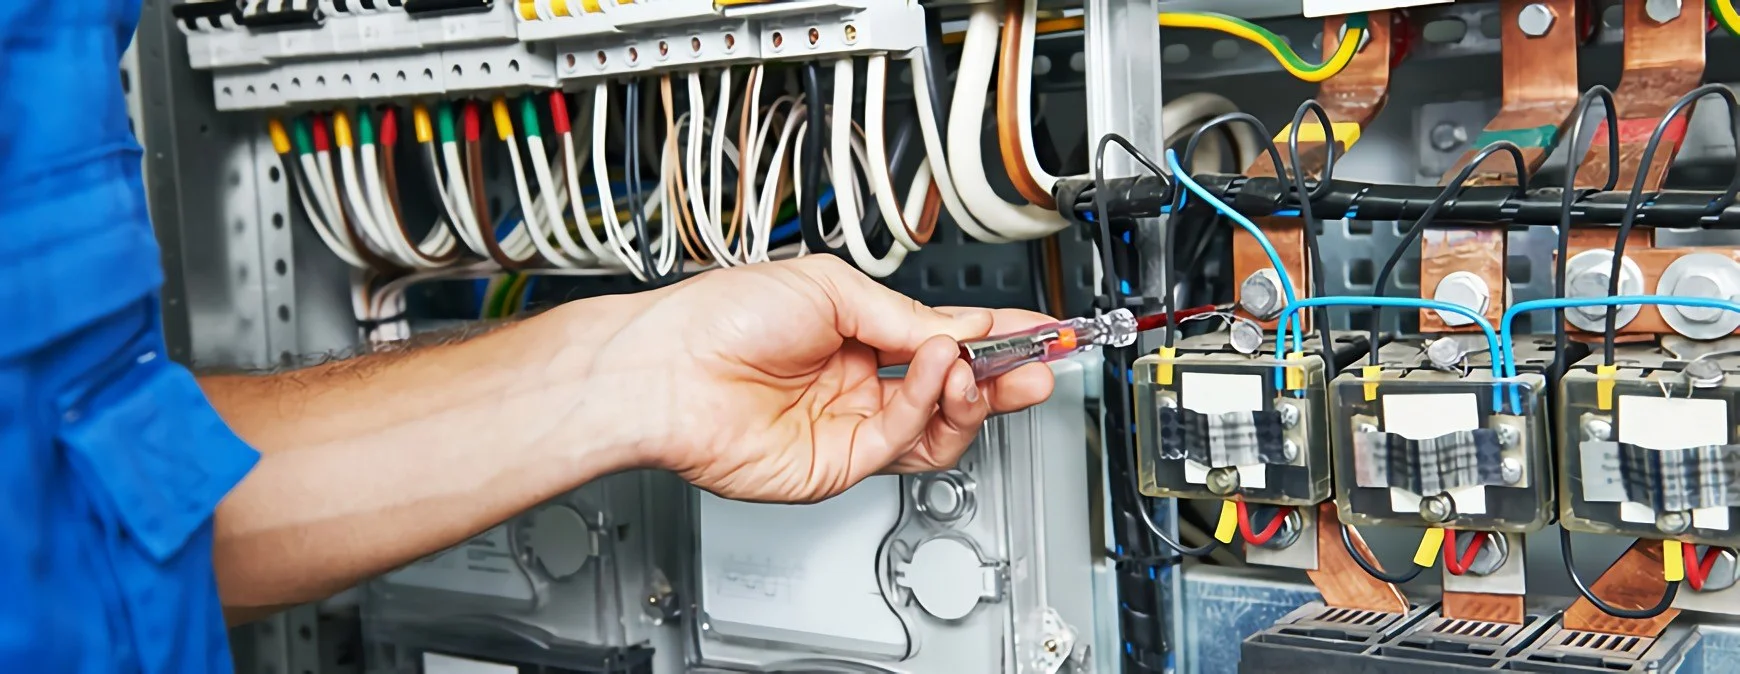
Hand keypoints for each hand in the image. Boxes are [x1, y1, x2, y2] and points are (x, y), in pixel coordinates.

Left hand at [581, 256, 1055, 502]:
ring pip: (939, 425)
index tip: (1043, 330)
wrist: (668, 368)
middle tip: (1041, 362)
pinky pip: (904, 441)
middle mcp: (859, 382)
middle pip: (954, 390)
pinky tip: (931, 371)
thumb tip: (960, 331)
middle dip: (1004, 375)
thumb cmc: (720, 317)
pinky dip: (927, 404)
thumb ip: (904, 317)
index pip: (946, 338)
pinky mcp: (839, 464)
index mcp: (857, 332)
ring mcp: (850, 425)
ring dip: (971, 393)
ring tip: (976, 364)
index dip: (998, 337)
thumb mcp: (831, 289)